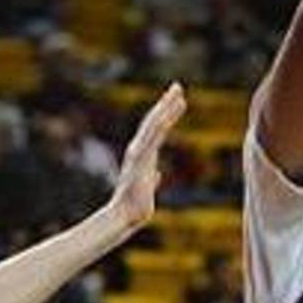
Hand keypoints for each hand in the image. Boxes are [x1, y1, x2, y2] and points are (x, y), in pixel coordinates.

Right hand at [108, 83, 186, 229]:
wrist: (125, 216)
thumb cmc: (136, 204)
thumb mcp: (147, 187)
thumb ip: (151, 178)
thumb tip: (157, 175)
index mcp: (143, 154)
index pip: (156, 129)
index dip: (165, 113)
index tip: (177, 99)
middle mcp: (139, 149)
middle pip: (154, 121)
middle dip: (166, 103)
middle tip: (178, 86)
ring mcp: (139, 153)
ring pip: (154, 126)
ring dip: (165, 109)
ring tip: (178, 95)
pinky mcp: (140, 159)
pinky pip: (152, 138)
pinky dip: (159, 125)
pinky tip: (167, 115)